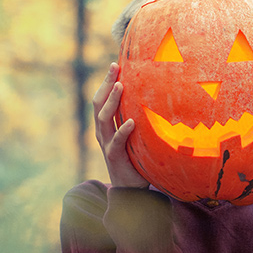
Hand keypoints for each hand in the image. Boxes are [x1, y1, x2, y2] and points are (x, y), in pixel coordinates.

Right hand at [93, 62, 149, 188]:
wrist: (130, 188)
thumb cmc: (134, 156)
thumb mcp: (134, 134)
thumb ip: (136, 117)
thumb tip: (154, 96)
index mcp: (105, 125)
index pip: (101, 99)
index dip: (106, 82)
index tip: (115, 64)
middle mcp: (103, 132)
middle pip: (98, 104)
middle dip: (106, 84)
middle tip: (115, 67)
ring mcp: (107, 144)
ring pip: (104, 119)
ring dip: (112, 101)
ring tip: (120, 86)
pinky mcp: (115, 157)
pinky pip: (116, 142)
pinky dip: (123, 131)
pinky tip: (132, 122)